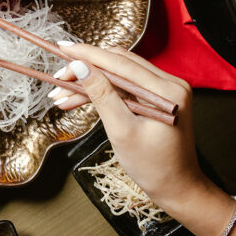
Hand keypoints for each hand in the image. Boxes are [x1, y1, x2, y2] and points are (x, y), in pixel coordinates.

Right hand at [53, 45, 235, 235]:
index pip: (119, 62)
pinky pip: (125, 86)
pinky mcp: (158, 97)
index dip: (88, 54)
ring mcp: (166, 89)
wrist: (178, 188)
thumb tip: (79, 66)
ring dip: (91, 81)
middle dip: (86, 69)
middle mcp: (170, 83)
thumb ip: (101, 94)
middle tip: (58, 79)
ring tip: (62, 94)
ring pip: (119, 74)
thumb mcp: (121, 131)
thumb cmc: (152, 166)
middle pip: (119, 64)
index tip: (61, 48)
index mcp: (166, 90)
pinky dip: (103, 91)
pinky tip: (79, 99)